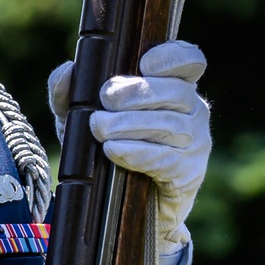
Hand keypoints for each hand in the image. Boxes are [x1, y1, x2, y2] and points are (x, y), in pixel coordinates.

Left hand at [48, 41, 210, 251]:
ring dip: (131, 125)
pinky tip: (114, 151)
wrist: (120, 206)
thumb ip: (68, 92)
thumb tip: (68, 70)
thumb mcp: (79, 118)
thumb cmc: (105, 146)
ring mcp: (195, 142)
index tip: (144, 64)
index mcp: (173, 86)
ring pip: (171, 126)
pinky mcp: (189, 173)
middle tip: (104, 101)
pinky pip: (167, 160)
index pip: (189, 60)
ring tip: (100, 129)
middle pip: (175, 92)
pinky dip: (138, 153)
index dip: (172, 57)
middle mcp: (192, 110)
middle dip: (138, 92)